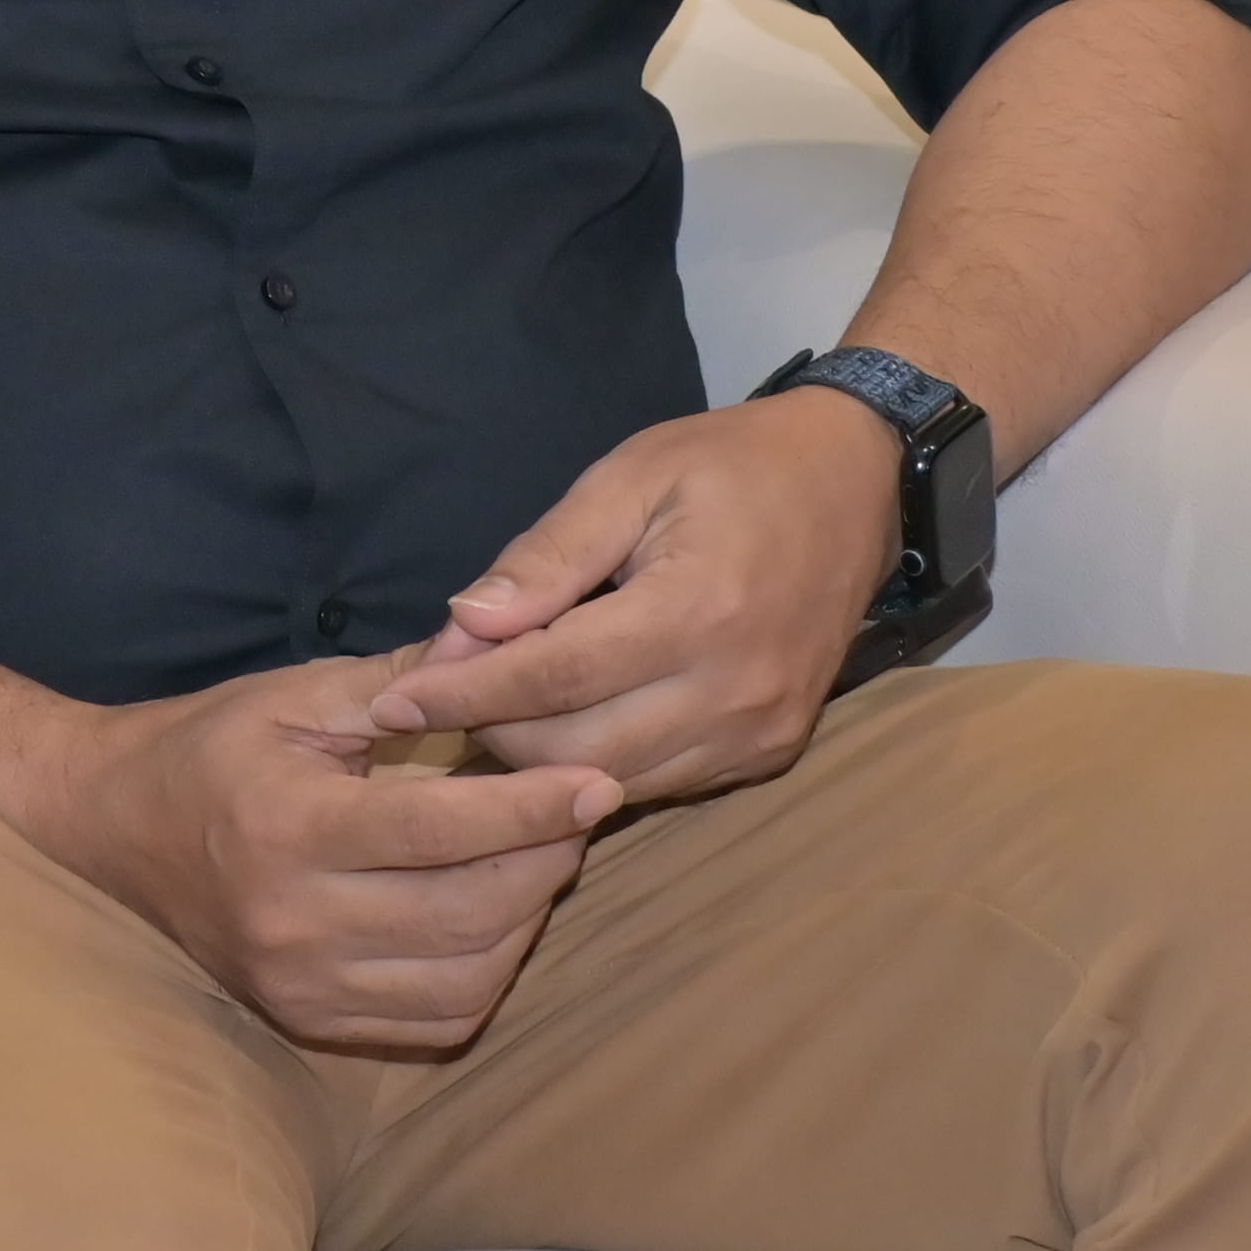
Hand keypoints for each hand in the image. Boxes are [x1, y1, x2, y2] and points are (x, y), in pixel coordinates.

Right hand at [0, 659, 620, 1056]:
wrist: (111, 826)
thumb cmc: (210, 745)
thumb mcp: (295, 693)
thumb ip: (401, 677)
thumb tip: (496, 641)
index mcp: (287, 826)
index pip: (437, 831)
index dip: (528, 810)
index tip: (595, 784)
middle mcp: (293, 921)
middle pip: (466, 914)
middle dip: (543, 862)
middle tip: (576, 810)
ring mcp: (301, 983)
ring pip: (464, 979)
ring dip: (524, 921)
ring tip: (536, 857)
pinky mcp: (309, 1019)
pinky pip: (435, 1022)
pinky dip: (484, 973)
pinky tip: (489, 916)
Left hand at [366, 390, 901, 805]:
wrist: (854, 484)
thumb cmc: (730, 467)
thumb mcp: (628, 478)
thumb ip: (546, 558)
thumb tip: (464, 623)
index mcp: (698, 610)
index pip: (551, 679)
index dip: (464, 693)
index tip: (396, 700)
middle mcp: (736, 689)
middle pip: (574, 751)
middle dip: (493, 730)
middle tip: (444, 691)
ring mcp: (761, 732)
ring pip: (612, 782)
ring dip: (539, 758)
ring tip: (494, 707)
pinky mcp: (770, 753)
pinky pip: (660, 784)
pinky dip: (598, 763)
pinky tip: (566, 720)